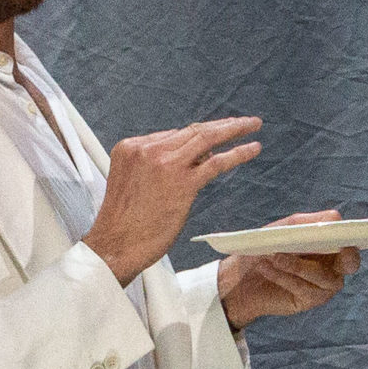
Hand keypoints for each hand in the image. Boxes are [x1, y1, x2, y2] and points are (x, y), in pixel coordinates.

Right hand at [81, 116, 263, 286]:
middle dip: (220, 125)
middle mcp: (147, 149)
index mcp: (130, 147)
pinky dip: (238, 153)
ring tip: (252, 127)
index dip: (196, 136)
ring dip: (234, 130)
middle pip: (192, 130)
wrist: (115, 246)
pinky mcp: (182, 183)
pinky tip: (252, 149)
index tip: (215, 137)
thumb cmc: (123, 224)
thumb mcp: (131, 183)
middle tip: (242, 122)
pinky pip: (217, 162)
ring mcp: (165, 164)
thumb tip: (193, 159)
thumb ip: (153, 166)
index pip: (172, 134)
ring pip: (207, 138)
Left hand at [217, 209, 359, 329]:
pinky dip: (283, 275)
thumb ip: (309, 223)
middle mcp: (333, 266)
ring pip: (322, 276)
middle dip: (346, 257)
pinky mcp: (309, 300)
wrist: (243, 275)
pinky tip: (266, 267)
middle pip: (351, 263)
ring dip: (297, 265)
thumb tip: (334, 219)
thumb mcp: (286, 229)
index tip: (343, 235)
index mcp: (331, 245)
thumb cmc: (268, 248)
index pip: (351, 240)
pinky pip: (303, 287)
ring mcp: (323, 286)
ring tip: (274, 256)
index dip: (352, 238)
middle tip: (337, 250)